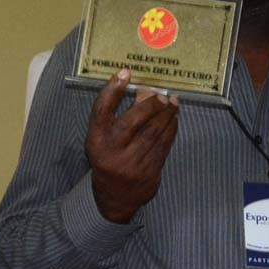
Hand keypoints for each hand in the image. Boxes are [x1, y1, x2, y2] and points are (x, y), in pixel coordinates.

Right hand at [85, 69, 178, 223]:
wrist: (115, 197)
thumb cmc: (108, 157)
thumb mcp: (103, 137)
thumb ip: (117, 113)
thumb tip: (141, 87)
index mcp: (95, 142)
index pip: (101, 111)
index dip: (112, 90)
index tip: (125, 72)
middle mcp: (111, 153)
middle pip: (132, 121)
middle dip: (150, 104)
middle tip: (161, 93)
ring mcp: (131, 165)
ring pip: (153, 133)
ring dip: (166, 114)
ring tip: (172, 101)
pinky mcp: (149, 173)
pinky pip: (164, 145)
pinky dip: (170, 128)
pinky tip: (173, 118)